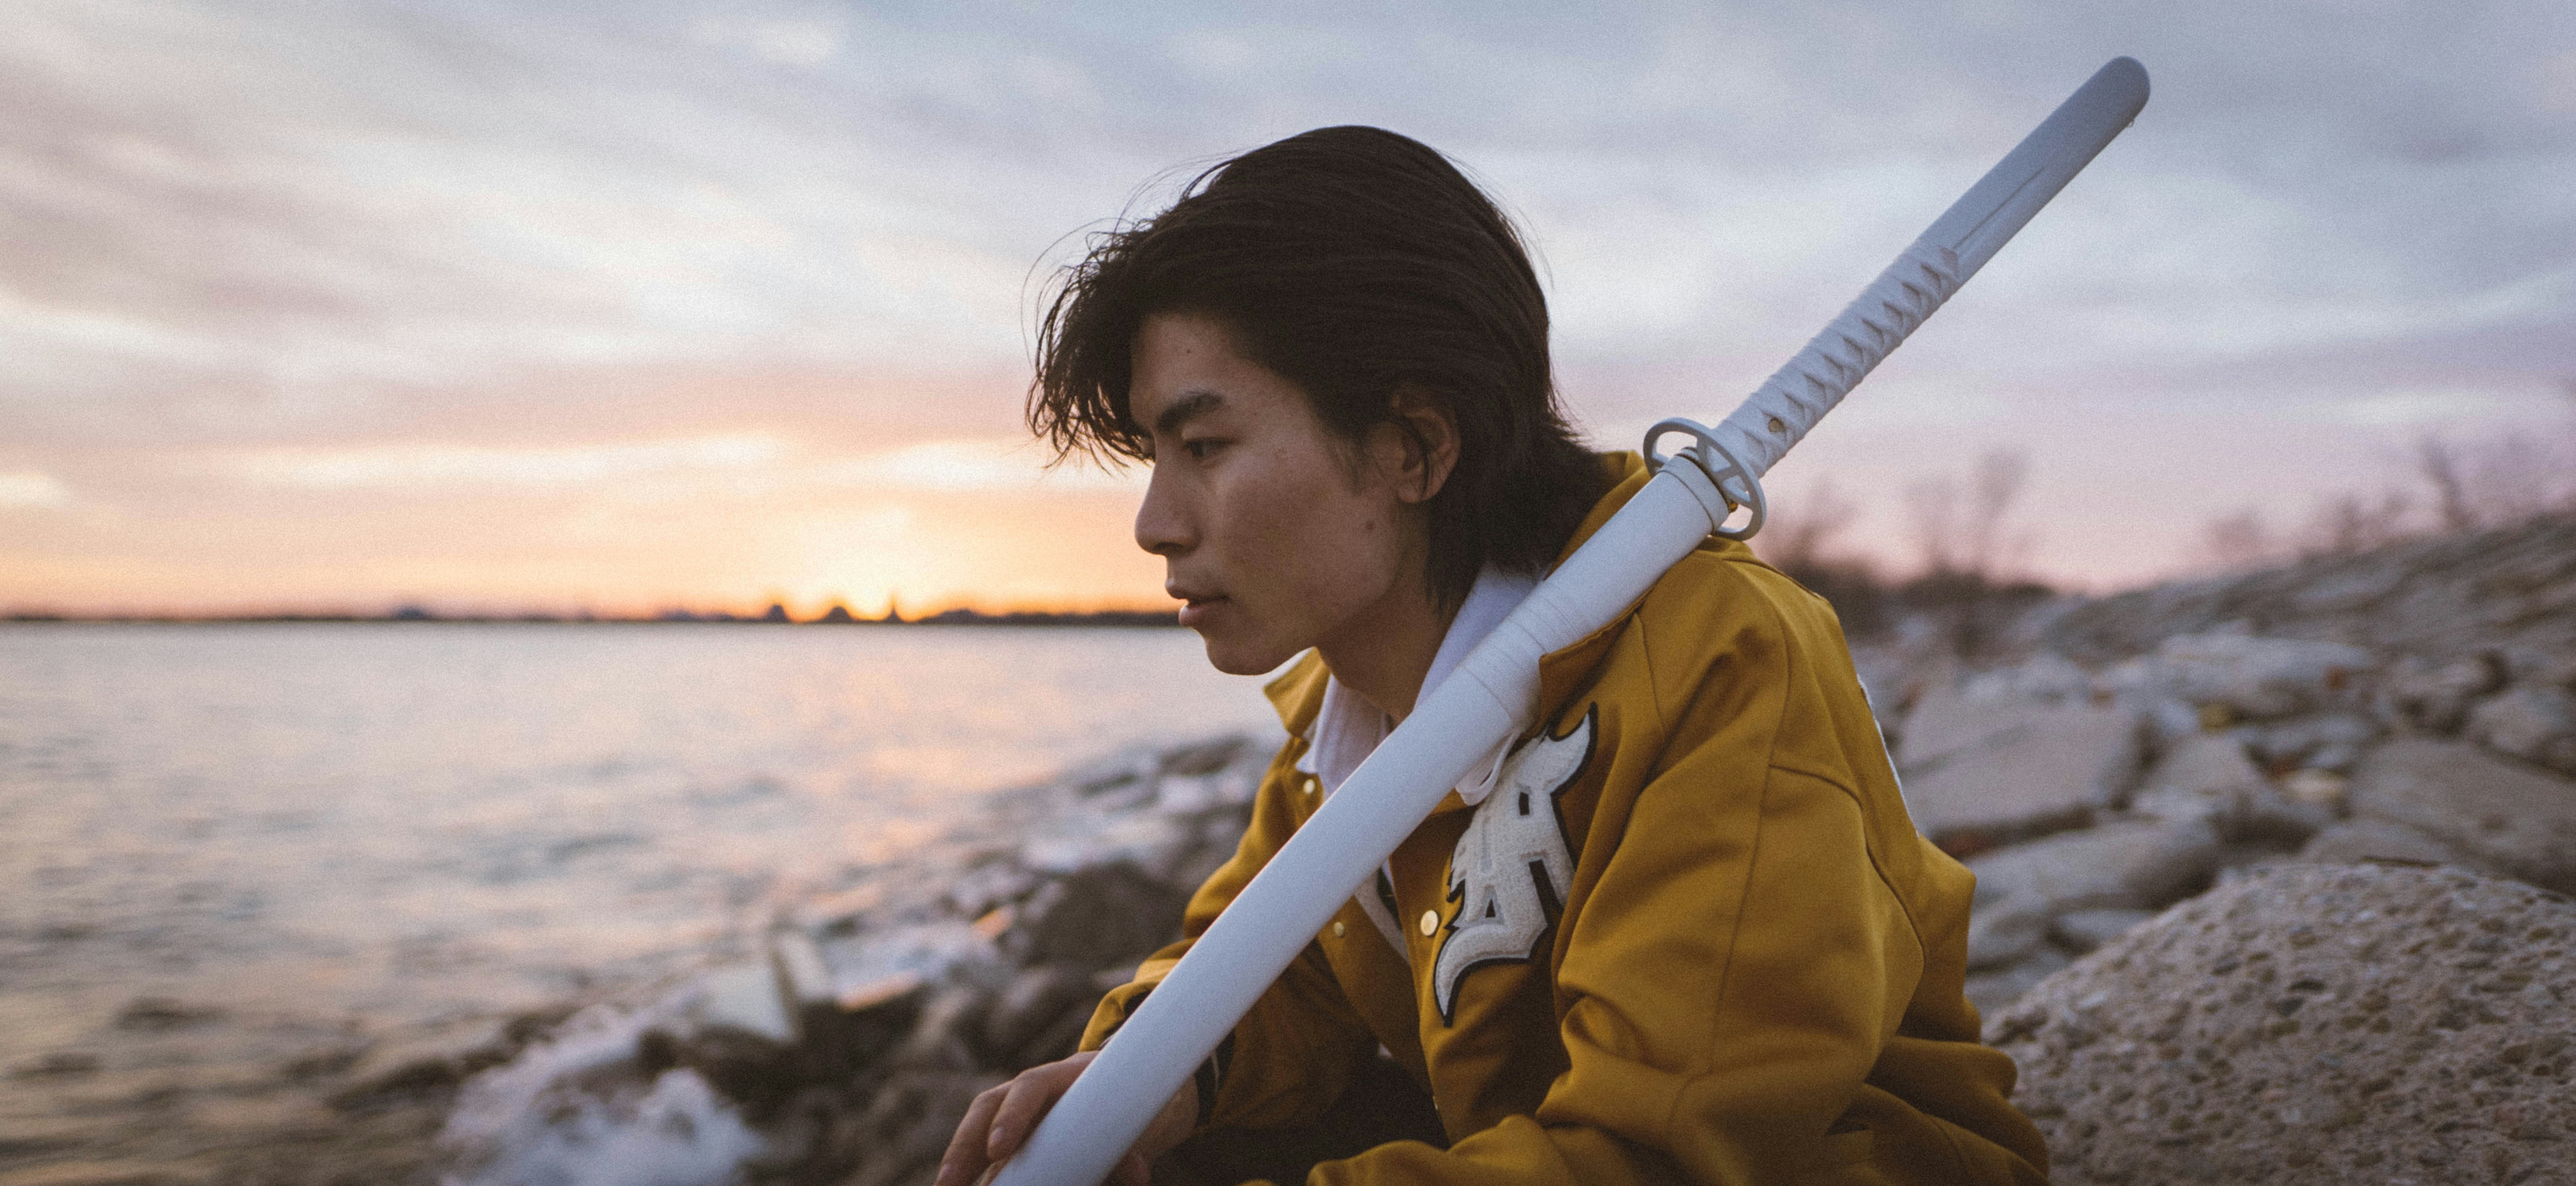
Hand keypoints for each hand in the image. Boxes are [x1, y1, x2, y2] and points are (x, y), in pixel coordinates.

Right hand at [935, 1050, 1198, 1185]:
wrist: (1137, 1085)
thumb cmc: (1137, 1099)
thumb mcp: (1142, 1115)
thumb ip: (1133, 1146)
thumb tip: (1135, 1175)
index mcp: (1066, 1074)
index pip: (1031, 1087)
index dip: (1013, 1115)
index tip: (998, 1149)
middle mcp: (1036, 1088)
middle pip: (989, 1106)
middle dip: (966, 1144)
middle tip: (951, 1181)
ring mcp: (1022, 1109)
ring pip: (981, 1126)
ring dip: (961, 1159)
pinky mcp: (1018, 1133)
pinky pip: (991, 1149)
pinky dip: (977, 1170)